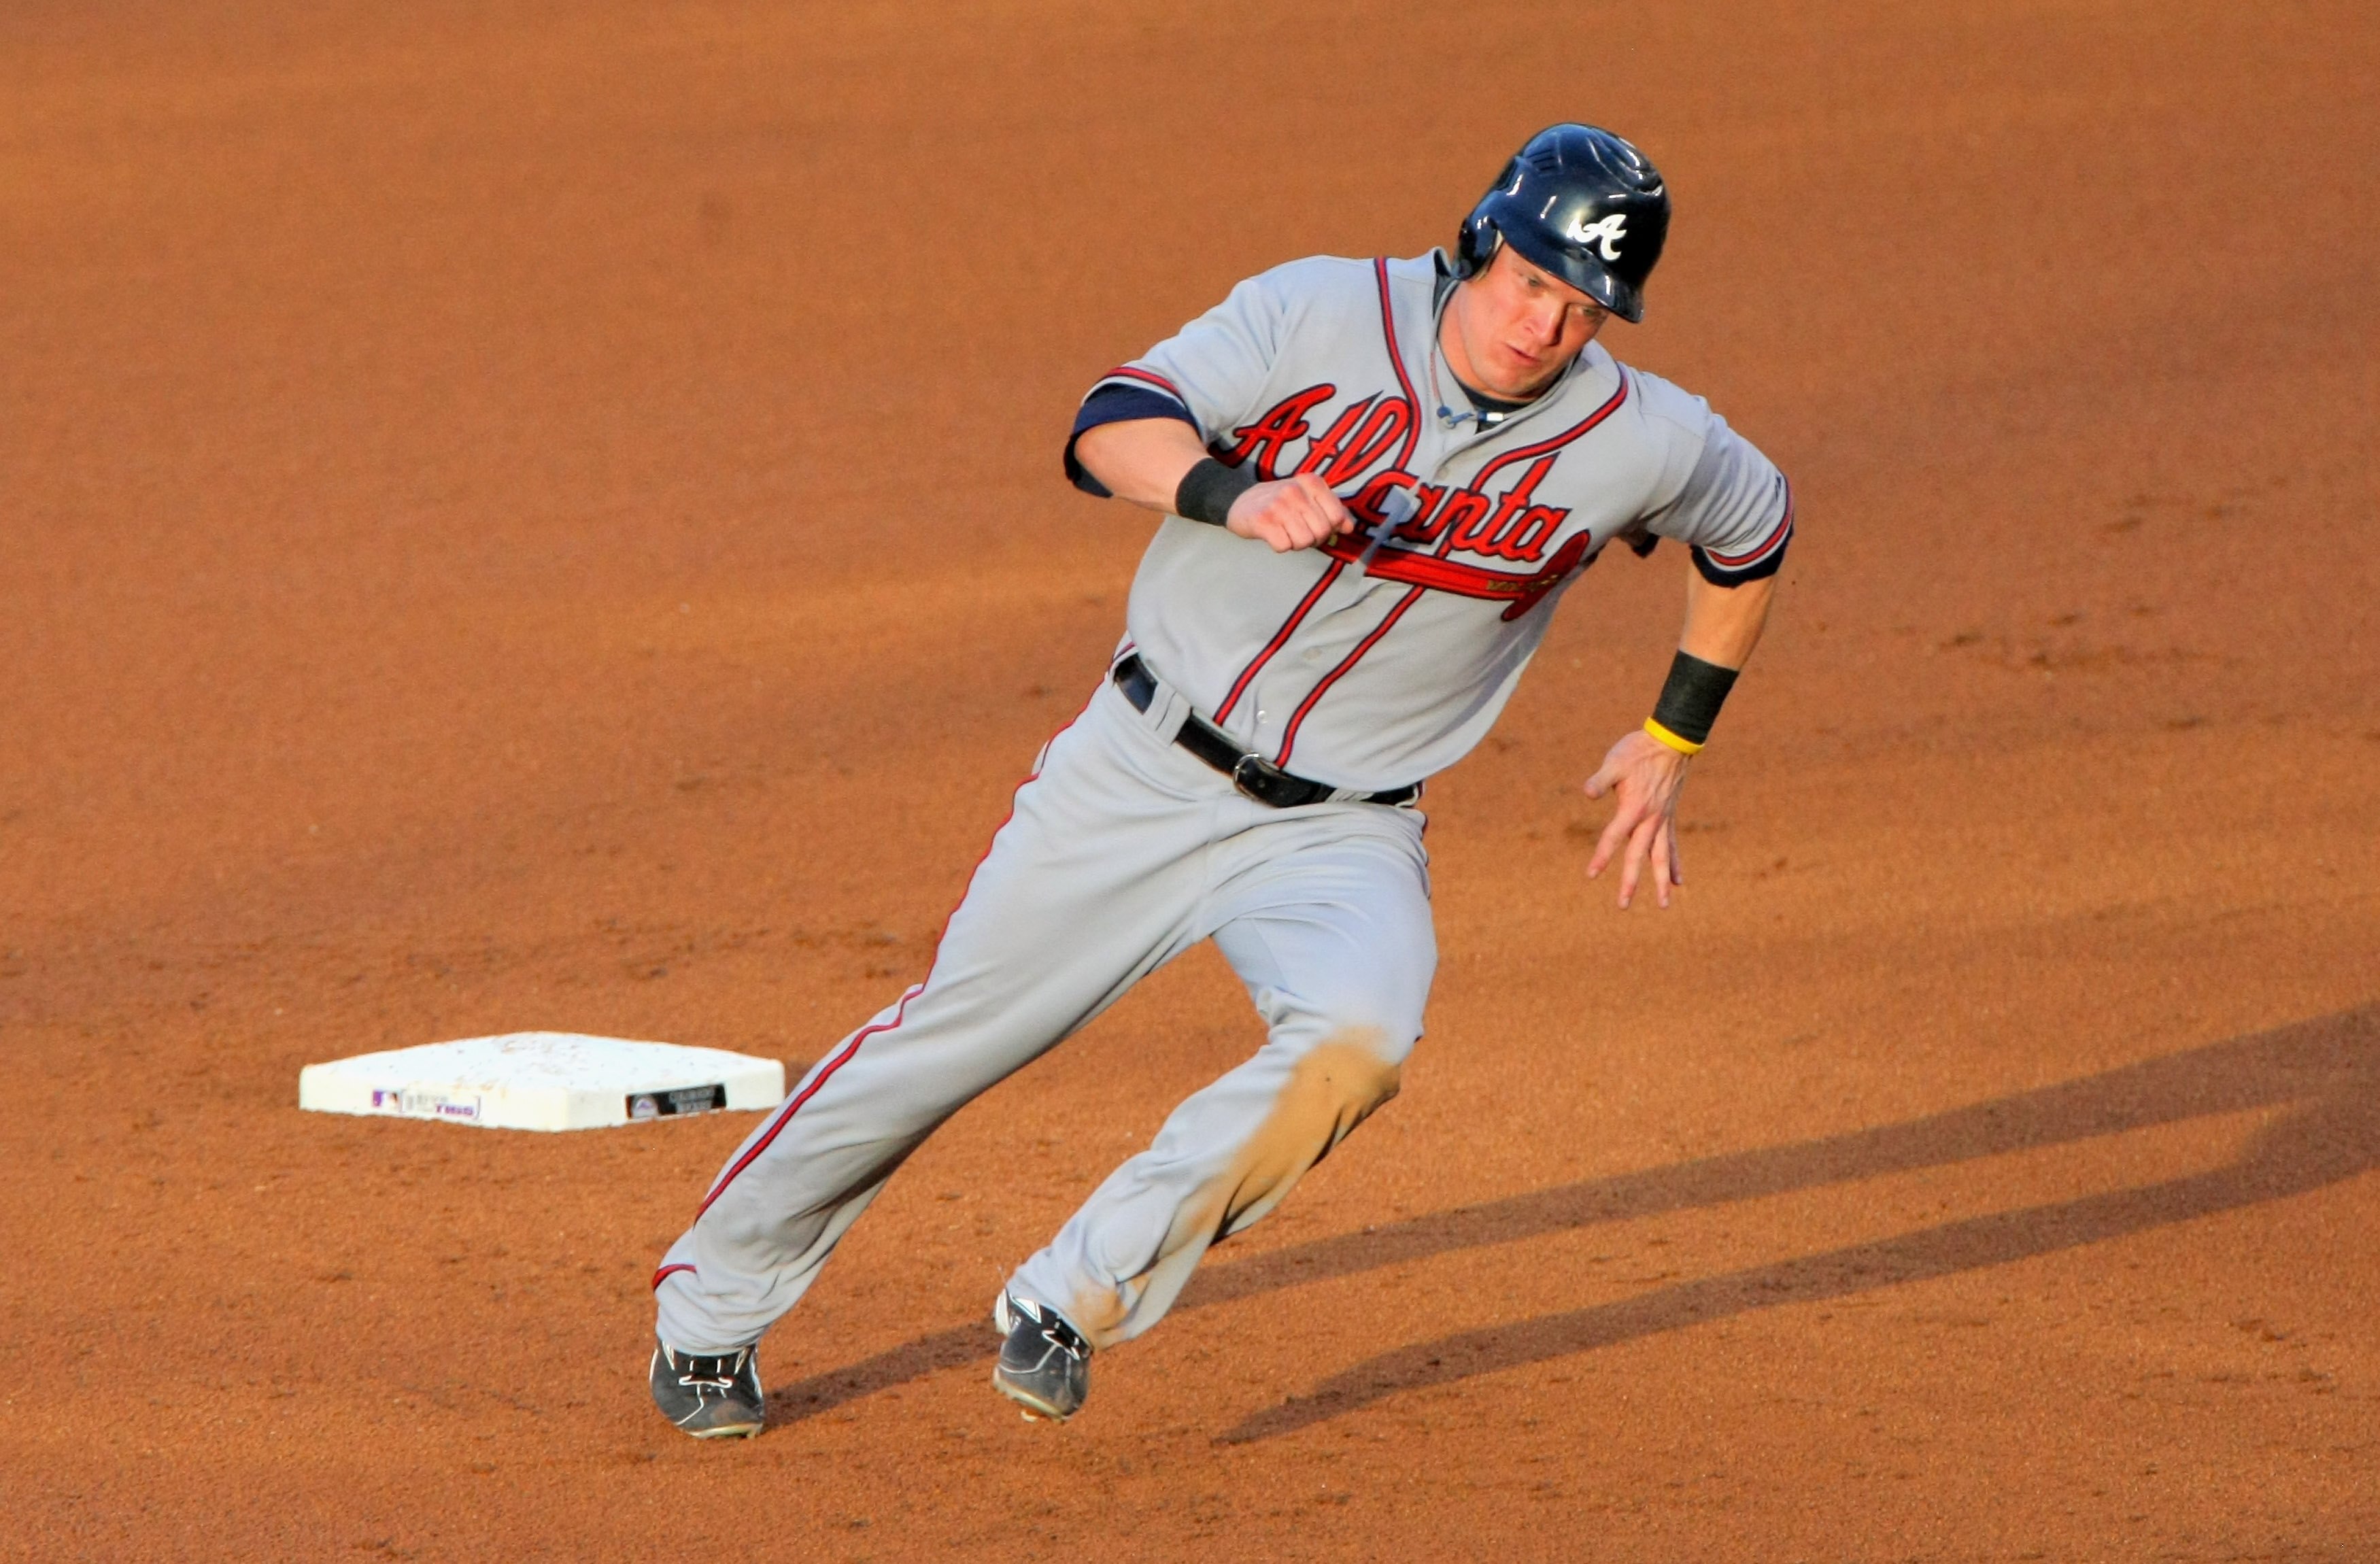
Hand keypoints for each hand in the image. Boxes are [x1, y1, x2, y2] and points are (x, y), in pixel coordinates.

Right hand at [1225, 473, 1355, 551]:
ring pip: (1304, 541)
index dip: (1329, 528)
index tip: (1315, 525)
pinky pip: (1284, 546)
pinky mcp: (1262, 520)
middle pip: (1321, 532)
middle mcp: (1296, 490)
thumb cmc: (1280, 503)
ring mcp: (1278, 504)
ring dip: (1295, 543)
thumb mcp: (1308, 498)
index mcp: (1311, 482)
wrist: (1239, 501)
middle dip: (1312, 539)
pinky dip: (1280, 546)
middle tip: (1298, 531)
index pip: (1336, 516)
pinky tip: (1273, 535)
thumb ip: (1332, 510)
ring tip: (1285, 531)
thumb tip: (1349, 527)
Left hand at [1583, 728, 1691, 908]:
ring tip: (1663, 905)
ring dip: (1661, 881)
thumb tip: (1587, 793)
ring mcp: (1662, 820)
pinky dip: (1674, 863)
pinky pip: (1672, 845)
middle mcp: (1650, 819)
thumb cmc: (1638, 750)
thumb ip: (1601, 780)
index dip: (1601, 856)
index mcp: (1633, 808)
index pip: (1613, 838)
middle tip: (1622, 905)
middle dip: (1630, 881)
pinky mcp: (1669, 817)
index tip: (1591, 875)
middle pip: (1638, 856)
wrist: (1670, 741)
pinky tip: (1677, 880)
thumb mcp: (1615, 762)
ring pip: (1661, 857)